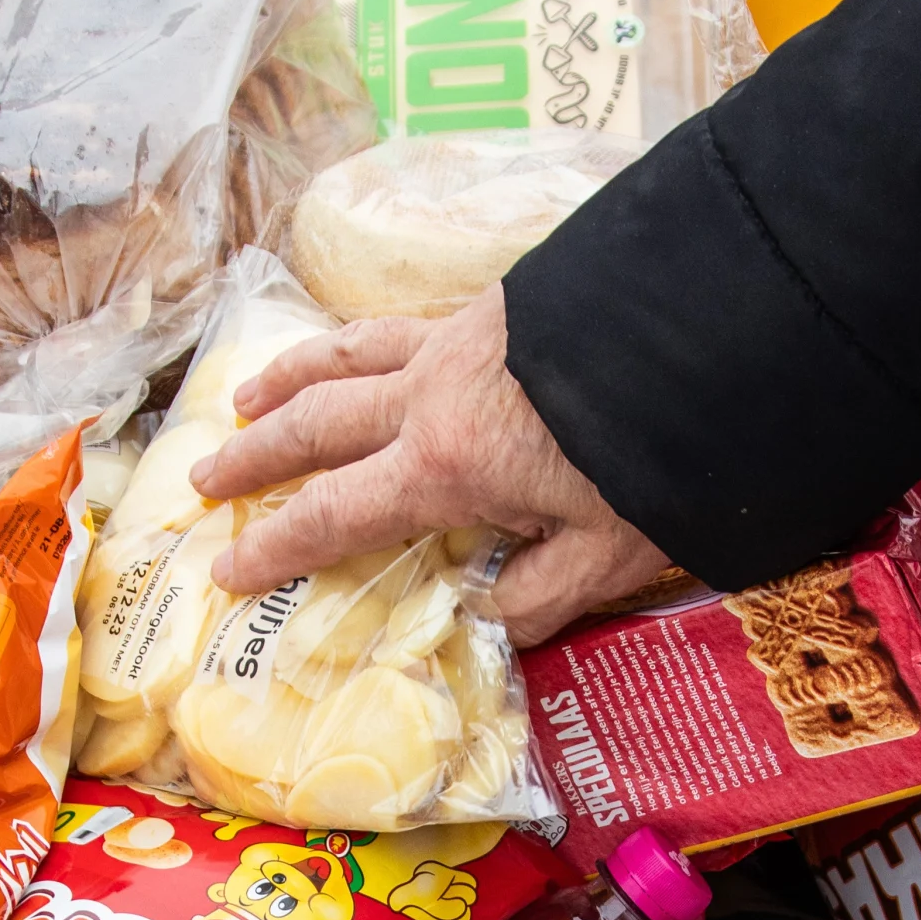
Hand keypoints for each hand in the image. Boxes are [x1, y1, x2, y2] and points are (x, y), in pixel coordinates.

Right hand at [190, 288, 668, 646]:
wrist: (714, 322)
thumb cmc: (664, 453)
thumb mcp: (609, 556)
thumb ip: (538, 599)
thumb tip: (487, 619)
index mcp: (446, 464)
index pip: (336, 515)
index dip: (278, 548)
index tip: (227, 571)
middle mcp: (432, 394)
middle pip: (317, 424)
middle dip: (257, 456)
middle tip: (206, 479)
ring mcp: (459, 337)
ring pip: (348, 355)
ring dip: (290, 379)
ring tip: (251, 397)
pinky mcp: (495, 301)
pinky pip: (400, 324)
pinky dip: (359, 341)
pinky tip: (364, 348)